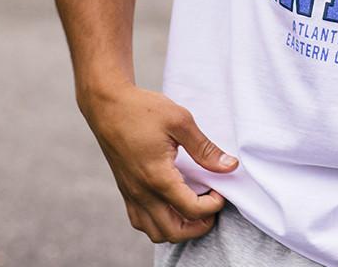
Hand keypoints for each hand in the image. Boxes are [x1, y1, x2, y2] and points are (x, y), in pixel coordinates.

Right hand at [81, 83, 238, 243]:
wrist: (108, 105)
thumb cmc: (143, 110)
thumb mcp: (180, 121)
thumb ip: (205, 148)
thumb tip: (229, 166)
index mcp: (158, 177)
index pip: (191, 210)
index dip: (212, 206)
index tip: (222, 191)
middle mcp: (142, 192)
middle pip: (173, 232)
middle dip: (198, 227)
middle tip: (212, 207)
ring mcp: (131, 194)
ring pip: (155, 232)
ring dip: (178, 228)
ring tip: (194, 208)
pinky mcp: (125, 191)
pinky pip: (141, 221)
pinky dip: (159, 223)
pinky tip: (172, 204)